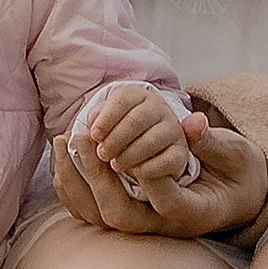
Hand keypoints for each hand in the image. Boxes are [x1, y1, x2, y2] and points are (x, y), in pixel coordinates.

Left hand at [52, 115, 267, 239]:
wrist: (236, 199)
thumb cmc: (239, 175)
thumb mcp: (235, 156)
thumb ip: (211, 142)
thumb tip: (195, 121)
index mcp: (193, 213)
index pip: (165, 202)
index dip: (148, 177)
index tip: (130, 148)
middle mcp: (164, 227)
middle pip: (121, 216)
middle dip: (96, 176)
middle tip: (82, 137)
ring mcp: (144, 227)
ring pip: (99, 216)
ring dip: (77, 179)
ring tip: (65, 140)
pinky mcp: (129, 219)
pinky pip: (91, 212)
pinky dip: (73, 187)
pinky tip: (64, 158)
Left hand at [83, 81, 203, 191]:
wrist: (147, 154)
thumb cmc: (119, 137)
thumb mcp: (106, 125)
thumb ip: (97, 123)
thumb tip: (86, 130)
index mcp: (139, 95)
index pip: (123, 99)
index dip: (107, 117)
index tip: (94, 135)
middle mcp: (160, 108)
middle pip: (137, 118)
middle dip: (116, 138)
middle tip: (102, 154)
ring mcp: (173, 130)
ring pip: (153, 139)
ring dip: (131, 154)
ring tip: (116, 165)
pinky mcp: (181, 153)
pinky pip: (170, 159)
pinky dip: (151, 167)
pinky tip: (136, 173)